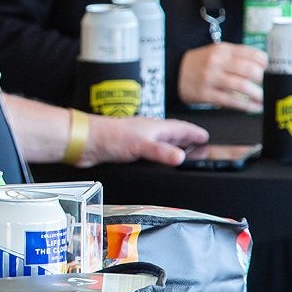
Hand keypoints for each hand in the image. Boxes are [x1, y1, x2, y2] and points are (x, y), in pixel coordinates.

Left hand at [83, 115, 207, 166]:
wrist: (85, 141)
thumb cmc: (109, 136)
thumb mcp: (140, 145)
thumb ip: (161, 152)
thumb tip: (181, 158)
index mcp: (155, 127)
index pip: (181, 128)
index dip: (194, 133)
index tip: (206, 137)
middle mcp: (149, 132)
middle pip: (173, 136)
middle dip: (188, 142)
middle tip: (201, 148)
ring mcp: (139, 141)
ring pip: (161, 144)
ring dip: (173, 150)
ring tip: (184, 157)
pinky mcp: (128, 150)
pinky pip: (150, 153)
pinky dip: (158, 158)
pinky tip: (156, 164)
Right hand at [179, 42, 267, 110]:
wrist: (172, 74)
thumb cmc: (199, 64)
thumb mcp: (215, 53)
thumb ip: (235, 57)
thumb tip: (261, 68)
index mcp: (222, 49)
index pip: (252, 54)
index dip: (264, 63)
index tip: (266, 70)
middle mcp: (217, 62)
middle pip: (249, 70)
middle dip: (261, 80)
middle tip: (264, 85)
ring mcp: (211, 78)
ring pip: (241, 86)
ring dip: (256, 94)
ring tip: (261, 99)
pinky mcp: (206, 94)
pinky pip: (230, 101)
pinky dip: (246, 106)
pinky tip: (253, 108)